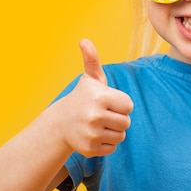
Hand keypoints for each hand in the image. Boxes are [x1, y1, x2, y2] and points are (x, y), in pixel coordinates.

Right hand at [52, 39, 133, 157]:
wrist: (61, 123)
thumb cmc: (83, 98)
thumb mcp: (90, 79)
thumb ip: (92, 59)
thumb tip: (84, 41)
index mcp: (99, 97)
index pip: (129, 106)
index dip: (121, 104)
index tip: (108, 102)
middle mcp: (94, 116)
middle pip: (126, 122)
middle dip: (118, 118)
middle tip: (104, 114)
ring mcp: (91, 134)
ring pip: (120, 136)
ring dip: (113, 131)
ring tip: (99, 124)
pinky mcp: (90, 149)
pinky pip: (112, 148)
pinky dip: (106, 143)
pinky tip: (94, 135)